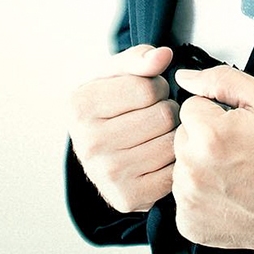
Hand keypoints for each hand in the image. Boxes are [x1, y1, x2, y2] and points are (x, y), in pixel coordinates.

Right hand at [70, 44, 178, 213]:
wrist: (101, 153)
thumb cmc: (112, 106)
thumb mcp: (118, 74)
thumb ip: (140, 57)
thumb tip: (163, 56)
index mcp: (79, 106)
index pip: (149, 87)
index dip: (155, 87)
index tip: (142, 96)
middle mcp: (88, 144)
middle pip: (163, 115)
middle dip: (166, 110)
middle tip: (149, 117)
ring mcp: (107, 175)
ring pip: (172, 142)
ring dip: (173, 134)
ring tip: (153, 135)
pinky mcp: (127, 198)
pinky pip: (174, 171)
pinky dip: (174, 162)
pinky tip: (157, 158)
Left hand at [172, 64, 253, 251]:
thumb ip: (220, 79)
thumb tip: (185, 77)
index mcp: (209, 135)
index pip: (189, 107)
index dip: (213, 113)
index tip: (233, 128)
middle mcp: (193, 169)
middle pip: (181, 136)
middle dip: (203, 138)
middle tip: (234, 150)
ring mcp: (189, 200)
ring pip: (180, 166)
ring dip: (199, 165)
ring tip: (231, 172)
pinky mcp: (189, 223)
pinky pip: (182, 197)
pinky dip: (200, 194)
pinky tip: (225, 192)